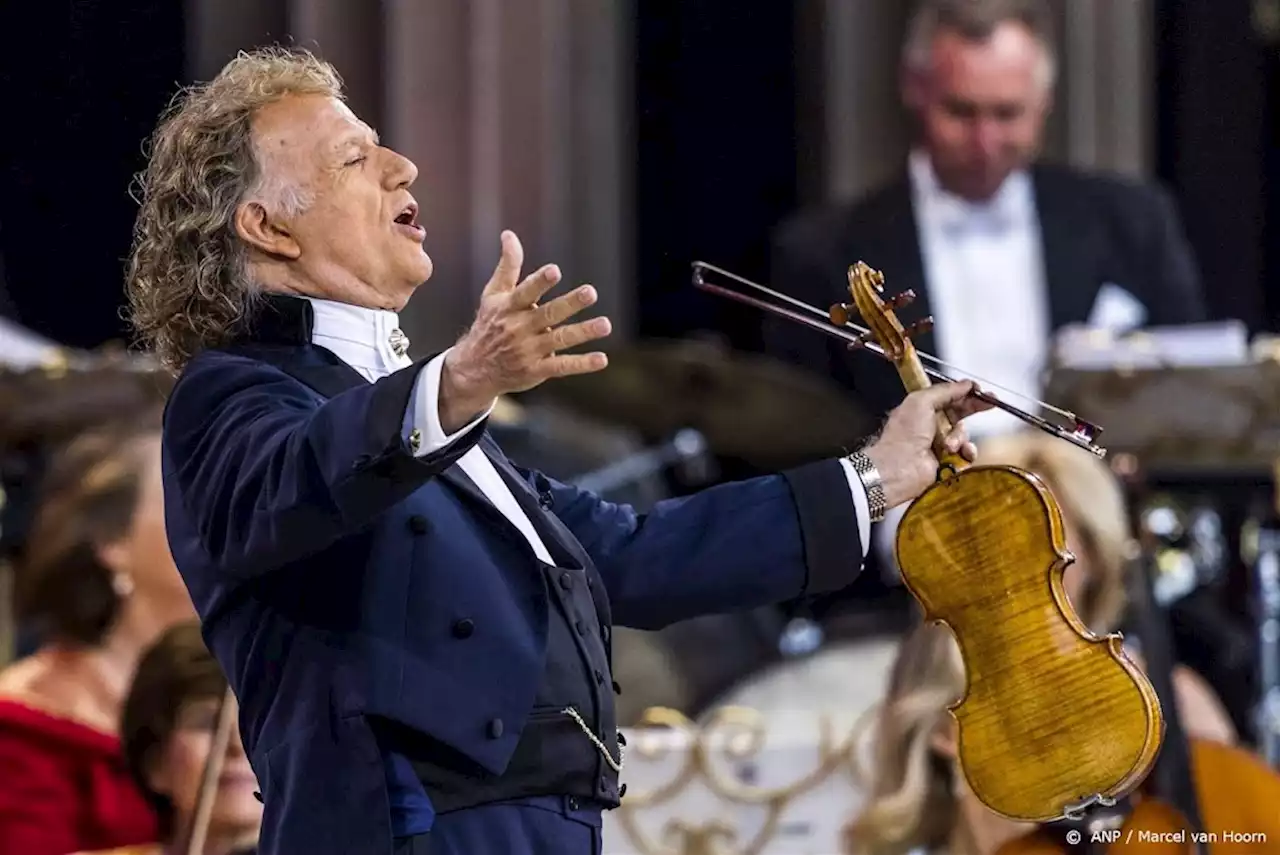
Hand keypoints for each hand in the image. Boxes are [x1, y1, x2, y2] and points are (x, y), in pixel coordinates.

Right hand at [439, 231, 611, 431]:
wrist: (475, 369)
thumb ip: (508, 266)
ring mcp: (529, 351)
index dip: (539, 282)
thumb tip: (509, 234)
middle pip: (548, 314)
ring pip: (560, 340)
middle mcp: (519, 328)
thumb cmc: (490, 324)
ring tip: (606, 325)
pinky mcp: (537, 370)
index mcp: (509, 307)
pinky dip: (582, 364)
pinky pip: (562, 366)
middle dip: (570, 303)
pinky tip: (602, 359)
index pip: (525, 292)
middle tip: (591, 292)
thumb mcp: (493, 295)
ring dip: (583, 332)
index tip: (555, 271)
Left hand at [861, 381, 992, 508]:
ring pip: (964, 434)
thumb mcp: (920, 402)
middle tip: (991, 402)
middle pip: (960, 413)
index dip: (965, 393)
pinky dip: (966, 453)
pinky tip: (959, 453)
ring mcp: (940, 444)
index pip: (949, 397)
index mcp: (922, 409)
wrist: (899, 468)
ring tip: (949, 444)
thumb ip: (944, 390)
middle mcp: (932, 425)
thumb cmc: (903, 435)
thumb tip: (964, 384)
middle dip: (975, 407)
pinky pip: (966, 453)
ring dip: (960, 437)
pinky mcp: (948, 461)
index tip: (979, 390)